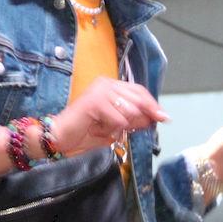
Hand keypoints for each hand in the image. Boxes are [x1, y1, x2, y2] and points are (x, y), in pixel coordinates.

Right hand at [50, 77, 167, 155]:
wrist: (59, 137)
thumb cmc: (85, 132)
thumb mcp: (116, 126)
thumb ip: (134, 120)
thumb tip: (155, 118)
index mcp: (111, 86)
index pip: (139, 91)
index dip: (152, 104)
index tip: (163, 117)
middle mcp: (106, 83)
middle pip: (138, 100)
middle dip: (139, 119)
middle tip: (122, 130)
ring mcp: (100, 90)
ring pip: (130, 112)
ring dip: (119, 127)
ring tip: (102, 128)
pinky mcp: (95, 101)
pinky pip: (119, 120)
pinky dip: (110, 130)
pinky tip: (97, 129)